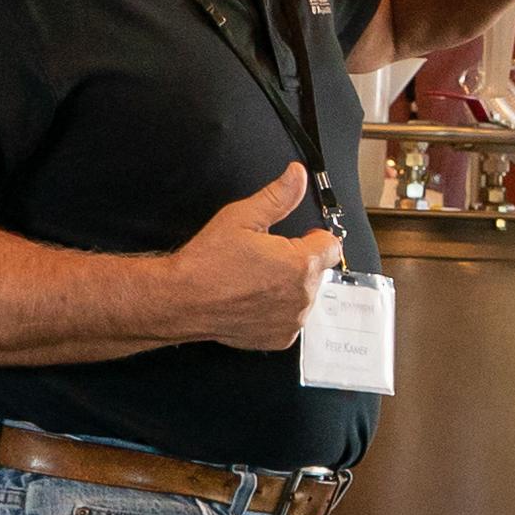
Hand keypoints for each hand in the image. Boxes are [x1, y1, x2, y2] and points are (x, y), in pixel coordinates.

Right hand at [172, 164, 340, 350]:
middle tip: (264, 258)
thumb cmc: (207, 262)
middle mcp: (302, 296)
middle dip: (297, 262)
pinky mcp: (281, 337)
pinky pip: (290, 318)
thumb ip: (277, 196)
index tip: (298, 238)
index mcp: (300, 264)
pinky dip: (277, 310)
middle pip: (316, 272)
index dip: (313, 238)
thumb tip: (297, 176)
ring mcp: (292, 320)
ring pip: (304, 296)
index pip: (331, 246)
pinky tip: (253, 300)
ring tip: (255, 280)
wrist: (182, 300)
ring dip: (288, 287)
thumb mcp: (242, 217)